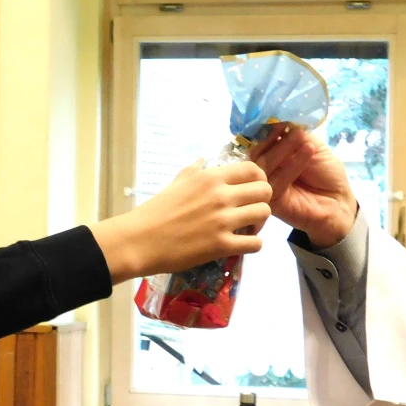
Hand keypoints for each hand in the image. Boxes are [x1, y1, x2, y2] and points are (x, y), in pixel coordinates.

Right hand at [90, 160, 272, 281]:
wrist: (139, 240)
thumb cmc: (154, 211)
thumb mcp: (175, 183)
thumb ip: (194, 171)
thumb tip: (203, 160)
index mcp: (211, 178)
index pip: (253, 169)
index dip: (258, 180)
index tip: (250, 190)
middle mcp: (221, 195)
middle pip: (265, 191)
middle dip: (262, 200)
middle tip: (249, 211)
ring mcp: (223, 221)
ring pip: (264, 214)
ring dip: (260, 222)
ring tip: (246, 228)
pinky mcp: (222, 245)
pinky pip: (256, 243)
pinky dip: (253, 244)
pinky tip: (240, 244)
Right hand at [248, 124, 357, 247]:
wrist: (339, 202)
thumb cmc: (326, 174)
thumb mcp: (313, 147)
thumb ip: (296, 135)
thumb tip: (278, 119)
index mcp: (271, 157)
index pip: (260, 142)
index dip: (267, 130)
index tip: (279, 118)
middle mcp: (265, 171)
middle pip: (257, 153)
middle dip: (272, 138)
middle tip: (288, 127)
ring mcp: (266, 186)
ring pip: (263, 165)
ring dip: (283, 148)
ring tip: (300, 136)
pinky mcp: (271, 202)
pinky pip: (276, 182)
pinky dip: (292, 164)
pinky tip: (308, 151)